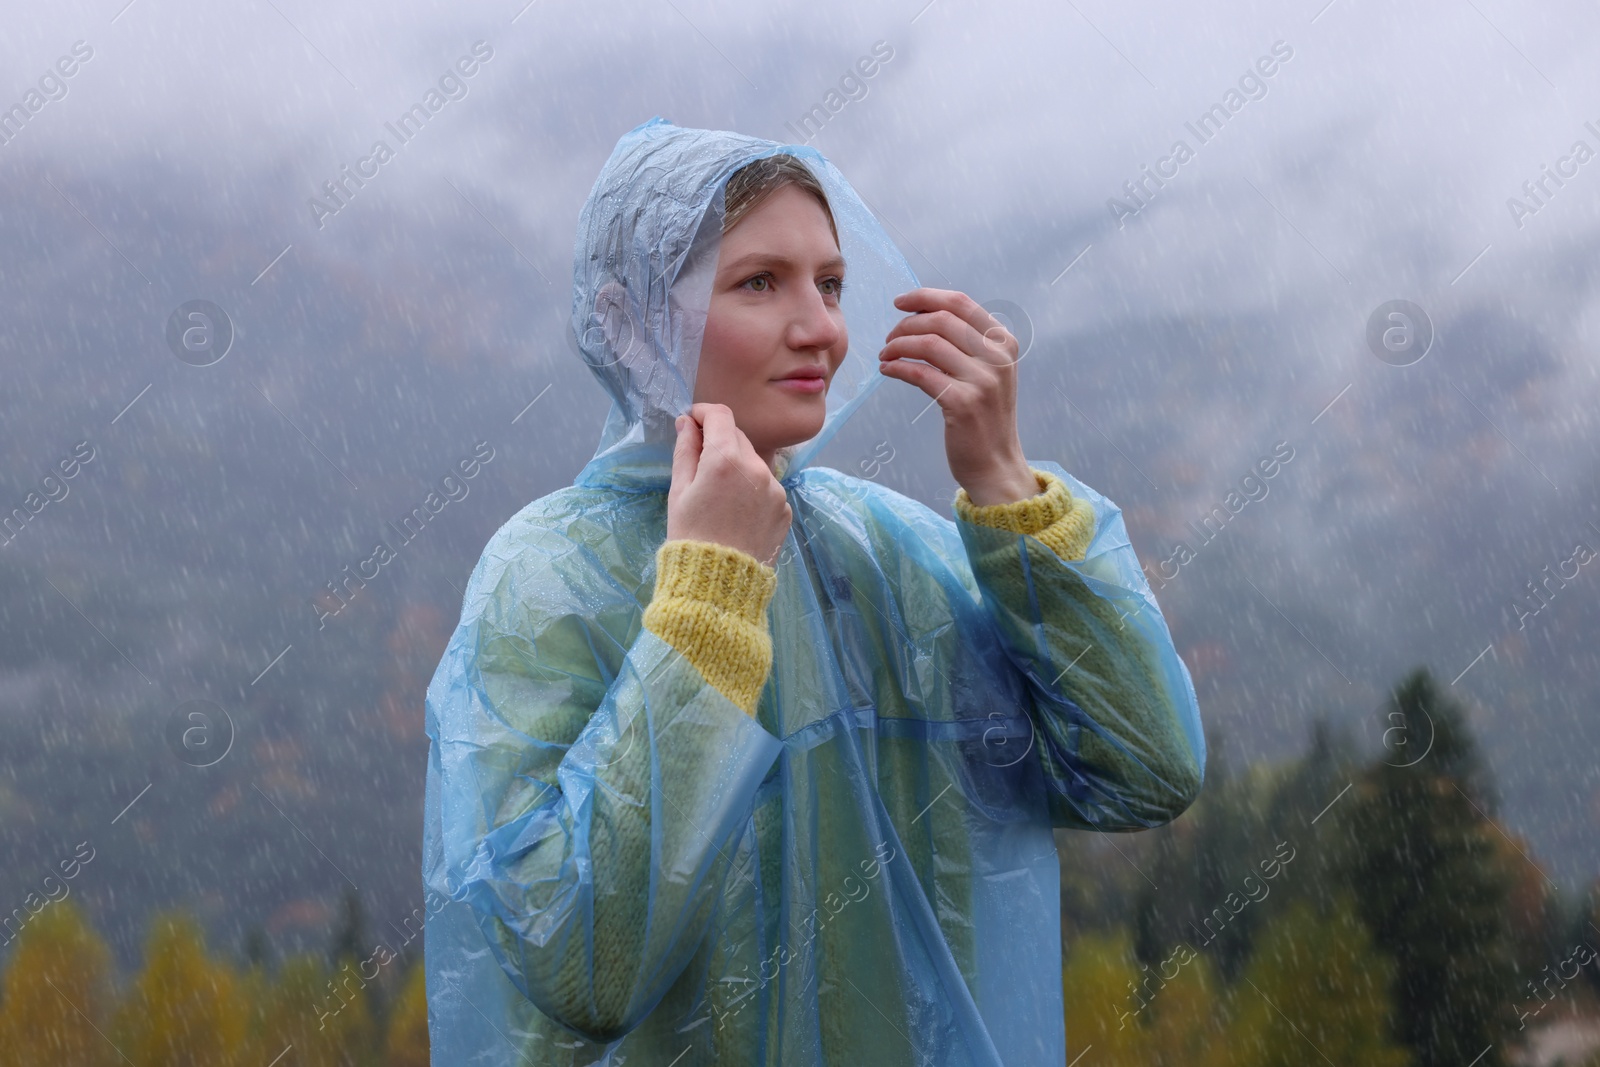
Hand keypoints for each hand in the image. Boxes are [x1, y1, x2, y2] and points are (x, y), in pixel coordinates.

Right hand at [667, 403, 791, 565]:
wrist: (719, 585)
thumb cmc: (690, 536)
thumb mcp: (679, 491)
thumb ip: (685, 450)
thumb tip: (687, 422)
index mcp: (726, 460)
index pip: (720, 415)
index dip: (703, 413)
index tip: (692, 421)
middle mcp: (757, 468)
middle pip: (738, 437)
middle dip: (719, 441)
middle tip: (700, 463)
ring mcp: (775, 489)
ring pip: (754, 463)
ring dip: (738, 466)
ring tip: (719, 496)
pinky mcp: (785, 509)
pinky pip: (766, 487)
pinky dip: (752, 489)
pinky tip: (737, 512)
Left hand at [878, 288, 1037, 505]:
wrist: (996, 464)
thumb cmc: (984, 417)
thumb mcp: (987, 372)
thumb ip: (967, 344)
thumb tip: (926, 314)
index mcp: (1003, 343)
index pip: (960, 303)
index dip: (926, 297)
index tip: (900, 302)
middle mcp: (997, 357)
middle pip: (941, 320)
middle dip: (907, 324)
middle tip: (889, 339)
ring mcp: (983, 380)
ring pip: (928, 344)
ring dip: (898, 345)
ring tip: (885, 356)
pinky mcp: (963, 403)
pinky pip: (920, 373)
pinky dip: (898, 367)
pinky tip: (887, 370)